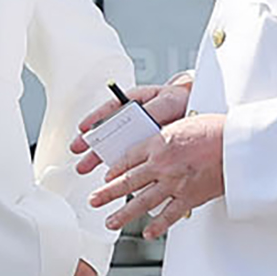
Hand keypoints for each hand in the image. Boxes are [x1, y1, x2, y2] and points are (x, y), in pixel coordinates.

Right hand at [72, 76, 192, 173]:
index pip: (110, 109)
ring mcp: (138, 134)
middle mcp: (132, 118)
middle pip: (107, 131)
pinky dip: (119, 165)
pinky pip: (130, 156)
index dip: (95, 119)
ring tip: (85, 167)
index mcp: (134, 102)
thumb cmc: (181, 100)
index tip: (83, 128)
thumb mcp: (167, 102)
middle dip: (91, 143)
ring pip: (114, 145)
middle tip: (78, 152)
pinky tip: (110, 174)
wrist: (198, 108)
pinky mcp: (146, 148)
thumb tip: (141, 119)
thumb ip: (152, 111)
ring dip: (99, 156)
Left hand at [93, 112, 225, 236]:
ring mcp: (174, 184)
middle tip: (94, 200)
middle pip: (127, 181)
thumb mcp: (181, 124)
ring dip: (124, 214)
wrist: (236, 144)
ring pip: (142, 202)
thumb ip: (164, 138)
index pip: (128, 158)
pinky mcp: (190, 197)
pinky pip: (169, 215)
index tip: (107, 176)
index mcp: (158, 143)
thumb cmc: (215, 130)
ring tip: (111, 222)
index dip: (114, 169)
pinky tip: (148, 233)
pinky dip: (158, 226)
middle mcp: (162, 165)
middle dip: (107, 193)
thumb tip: (153, 148)